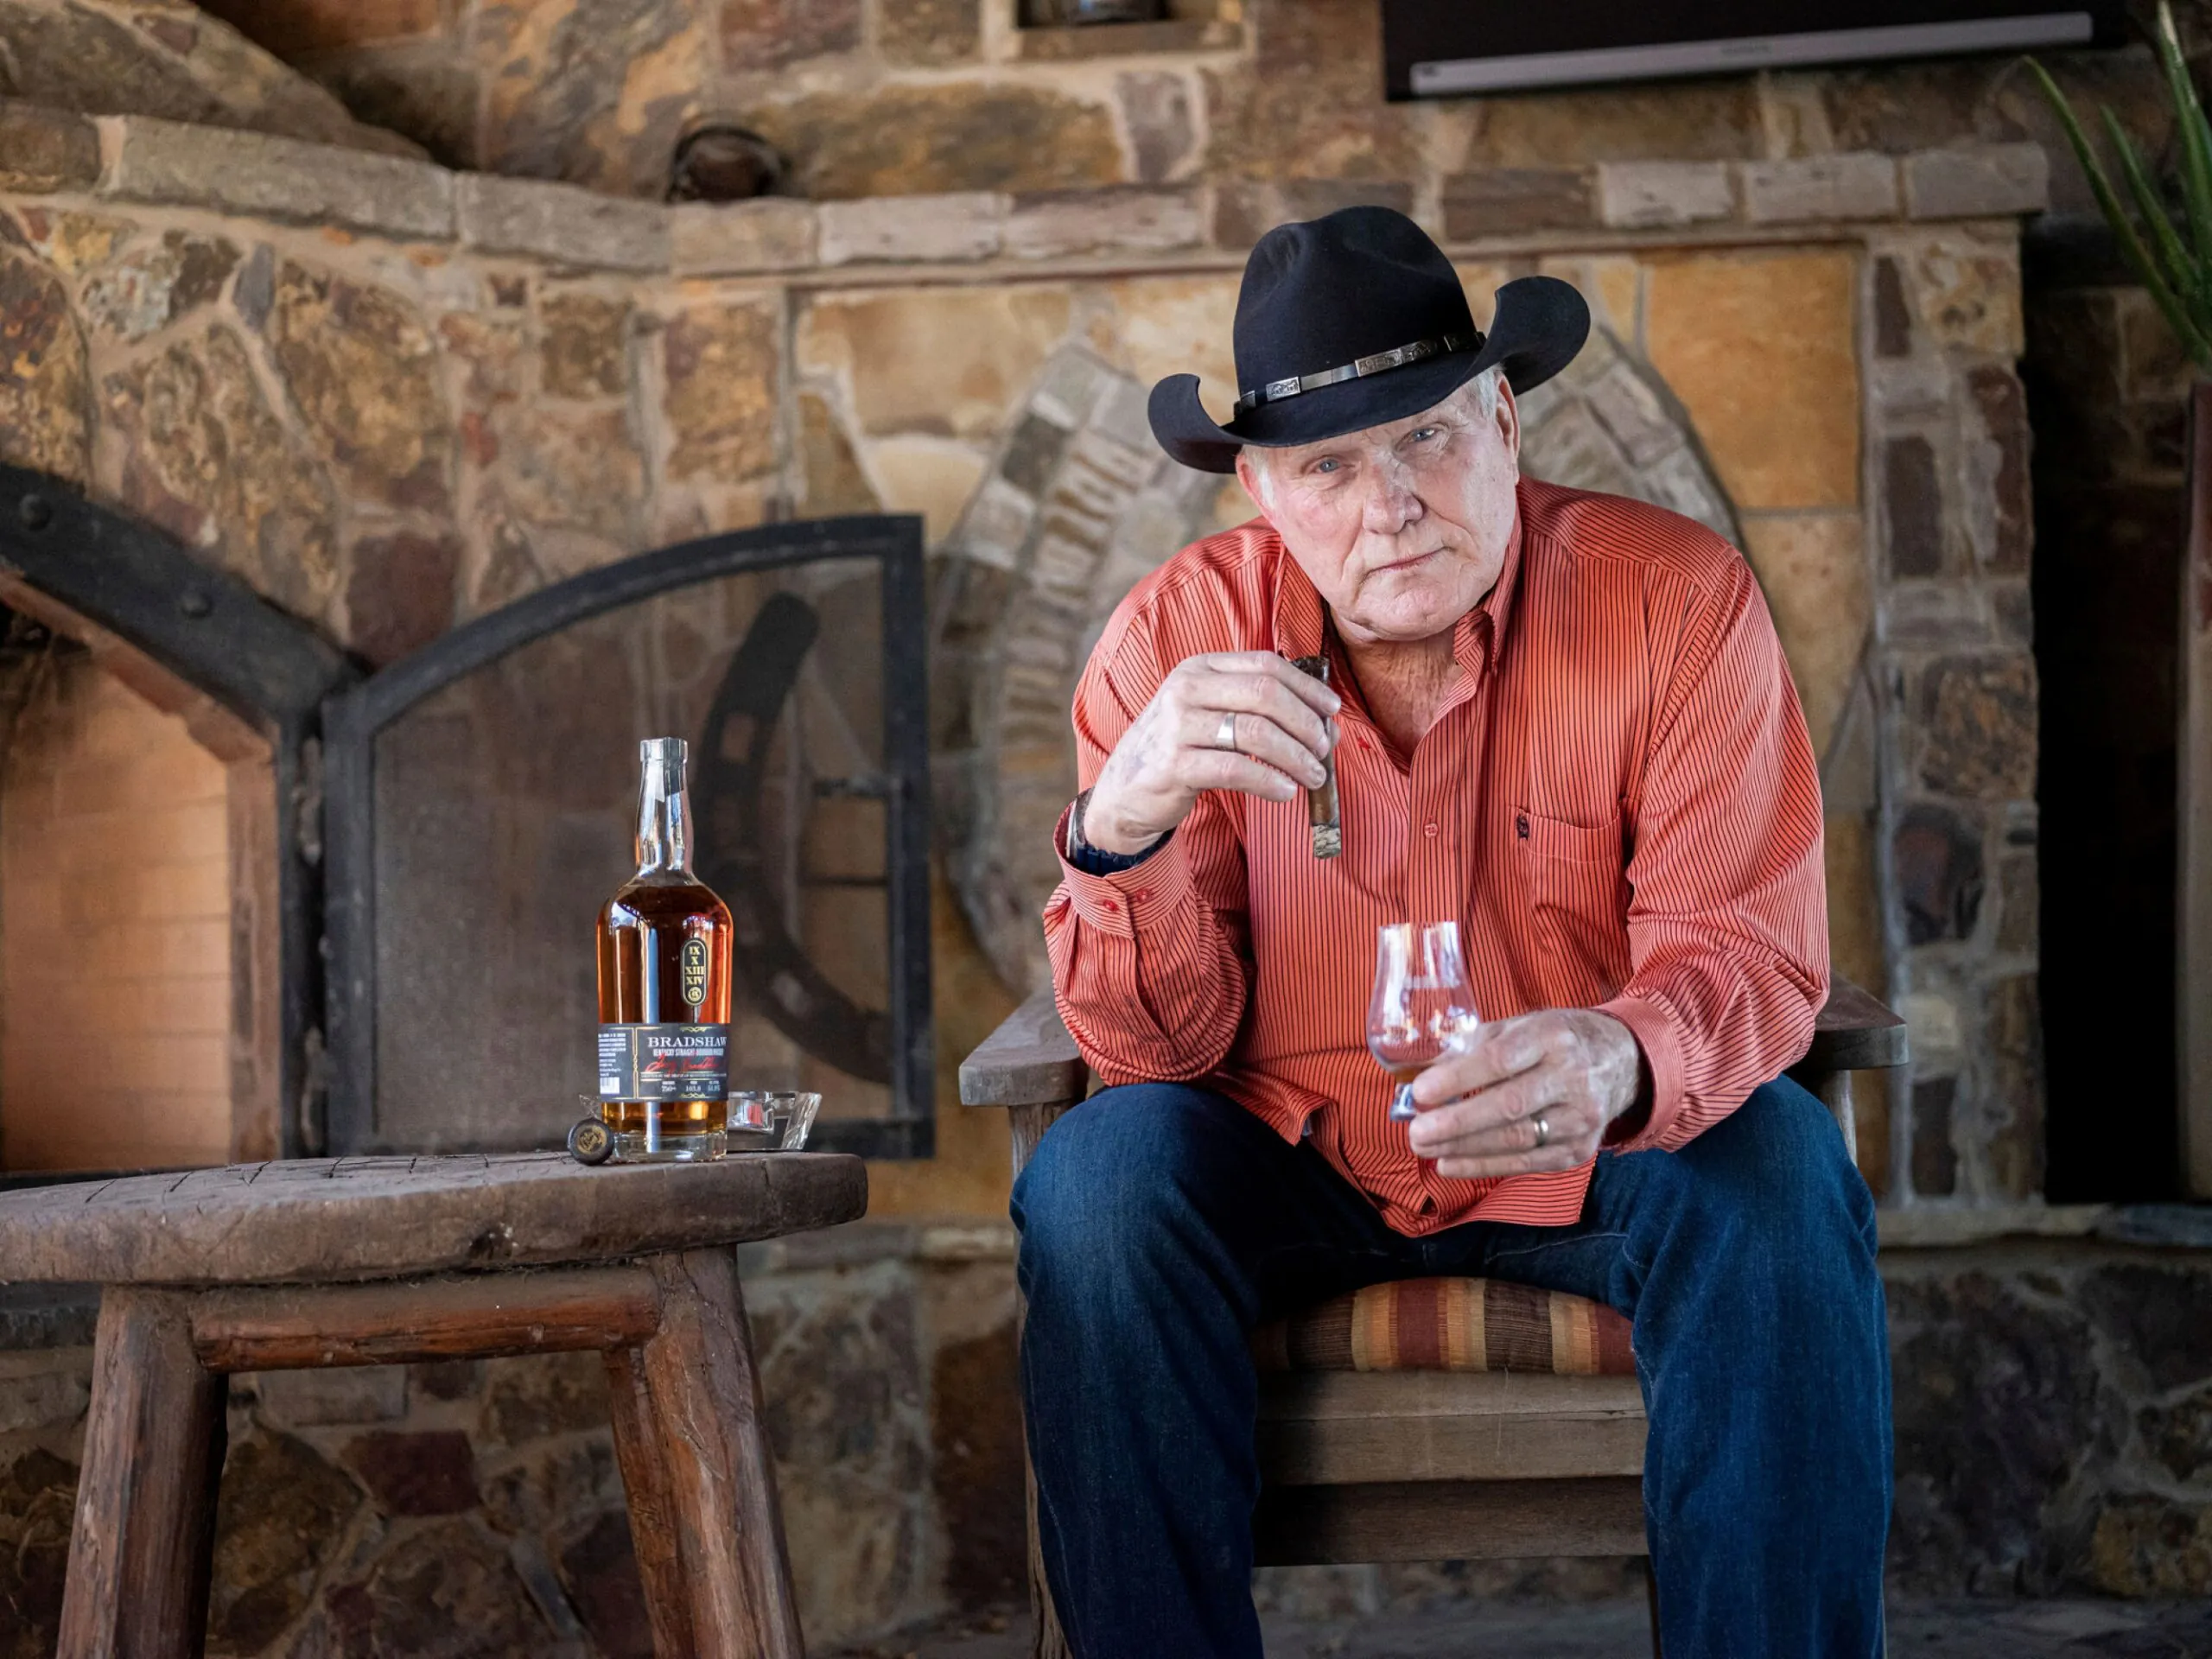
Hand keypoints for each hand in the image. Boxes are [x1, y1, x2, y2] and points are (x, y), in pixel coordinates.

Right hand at [1081, 652, 1340, 854]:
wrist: (1125, 789)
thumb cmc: (1181, 749)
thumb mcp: (1212, 715)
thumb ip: (1261, 711)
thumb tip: (1327, 726)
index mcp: (1200, 667)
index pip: (1266, 666)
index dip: (1307, 688)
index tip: (1331, 711)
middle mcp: (1186, 688)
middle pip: (1266, 695)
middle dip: (1305, 724)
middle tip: (1324, 750)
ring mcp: (1177, 725)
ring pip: (1255, 733)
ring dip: (1294, 757)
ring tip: (1312, 776)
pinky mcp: (1174, 765)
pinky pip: (1235, 770)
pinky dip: (1269, 782)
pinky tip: (1285, 792)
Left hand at [1405, 1009, 1645, 1177]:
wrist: (1621, 1061)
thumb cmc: (1555, 1040)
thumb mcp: (1520, 1026)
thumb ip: (1473, 1047)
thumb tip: (1423, 1077)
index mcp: (1552, 1036)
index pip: (1500, 1060)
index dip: (1458, 1079)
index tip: (1421, 1092)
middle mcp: (1572, 1077)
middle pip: (1510, 1106)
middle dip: (1457, 1123)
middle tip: (1416, 1131)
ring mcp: (1580, 1117)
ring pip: (1517, 1140)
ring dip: (1464, 1149)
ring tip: (1425, 1149)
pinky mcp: (1580, 1149)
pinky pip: (1527, 1164)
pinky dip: (1484, 1166)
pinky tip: (1450, 1164)